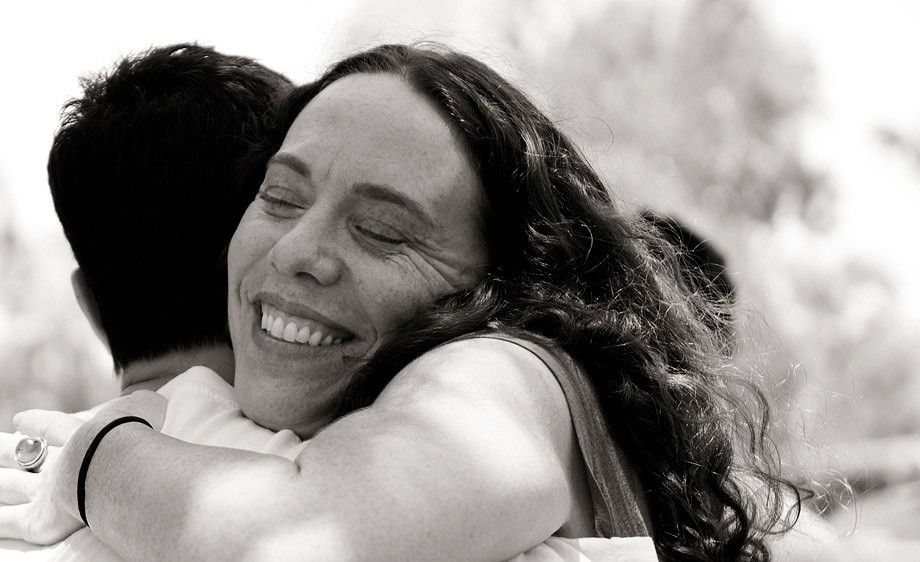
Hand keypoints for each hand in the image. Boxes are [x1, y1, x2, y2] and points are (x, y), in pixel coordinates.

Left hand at [0, 391, 165, 544]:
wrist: (121, 460)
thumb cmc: (136, 434)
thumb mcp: (145, 407)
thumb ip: (143, 404)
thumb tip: (147, 397)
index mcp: (78, 433)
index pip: (52, 426)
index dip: (36, 423)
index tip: (19, 419)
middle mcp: (57, 461)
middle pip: (25, 453)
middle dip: (7, 449)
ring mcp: (46, 491)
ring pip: (10, 486)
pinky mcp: (39, 521)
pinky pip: (10, 523)